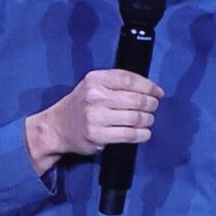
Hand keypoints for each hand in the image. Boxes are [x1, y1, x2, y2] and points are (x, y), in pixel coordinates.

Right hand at [26, 69, 164, 173]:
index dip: (149, 86)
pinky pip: (129, 135)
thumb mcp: (93, 85)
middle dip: (151, 104)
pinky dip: (142, 134)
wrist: (57, 127)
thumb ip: (116, 82)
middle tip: (154, 107)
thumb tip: (149, 87)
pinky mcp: (98, 136)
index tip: (158, 92)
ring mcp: (96, 117)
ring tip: (148, 119)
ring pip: (136, 118)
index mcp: (95, 79)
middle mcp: (95, 96)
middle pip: (137, 99)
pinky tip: (144, 133)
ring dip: (148, 119)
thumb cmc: (80, 104)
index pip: (130, 79)